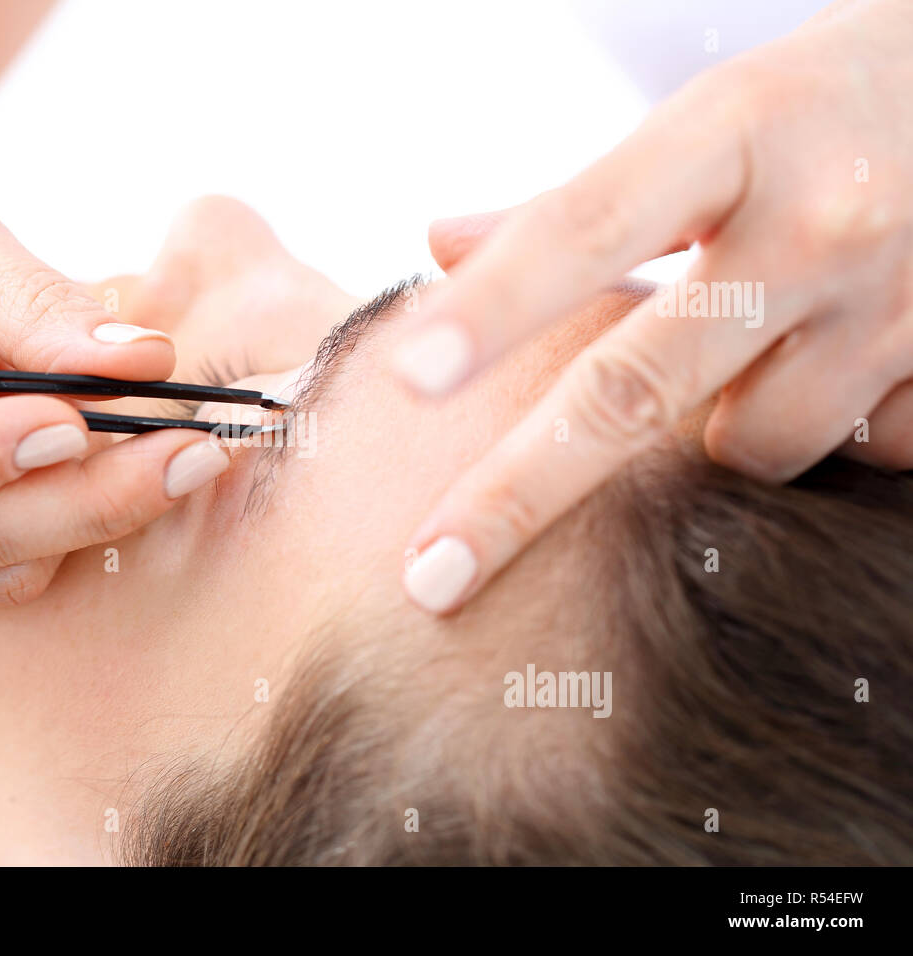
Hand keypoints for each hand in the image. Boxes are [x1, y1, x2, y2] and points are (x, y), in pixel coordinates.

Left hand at [394, 0, 912, 613]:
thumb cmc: (815, 111)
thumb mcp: (700, 120)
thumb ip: (569, 200)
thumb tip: (441, 248)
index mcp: (732, 136)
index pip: (583, 232)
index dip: (492, 312)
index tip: (406, 381)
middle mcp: (817, 224)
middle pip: (638, 389)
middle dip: (521, 494)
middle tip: (430, 576)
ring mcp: (897, 306)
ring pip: (746, 449)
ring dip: (710, 435)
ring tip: (737, 361)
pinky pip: (850, 457)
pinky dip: (818, 433)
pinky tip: (834, 367)